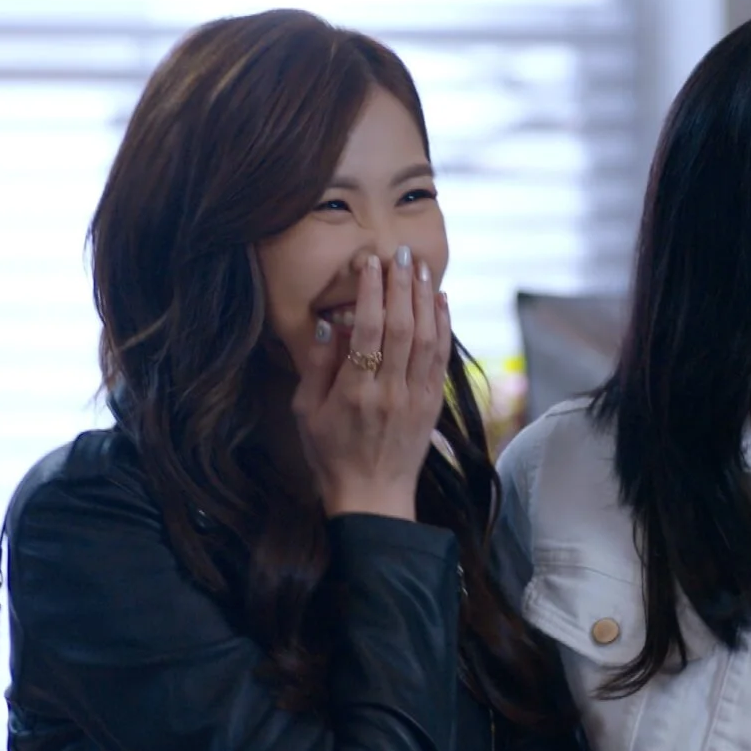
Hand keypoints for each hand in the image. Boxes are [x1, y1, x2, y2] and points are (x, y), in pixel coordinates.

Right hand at [292, 246, 451, 519]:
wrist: (372, 496)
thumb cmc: (331, 453)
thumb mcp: (306, 412)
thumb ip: (317, 366)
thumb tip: (328, 322)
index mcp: (355, 393)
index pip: (367, 332)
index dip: (372, 293)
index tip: (371, 263)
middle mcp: (390, 392)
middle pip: (402, 327)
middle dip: (402, 286)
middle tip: (401, 253)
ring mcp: (416, 397)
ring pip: (427, 338)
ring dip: (426, 298)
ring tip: (421, 267)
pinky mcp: (433, 402)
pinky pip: (442, 356)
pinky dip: (443, 325)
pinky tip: (441, 300)